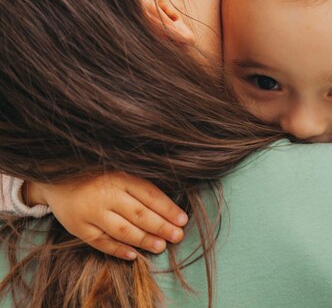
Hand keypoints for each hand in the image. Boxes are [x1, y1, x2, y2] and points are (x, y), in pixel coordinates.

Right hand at [27, 172, 188, 260]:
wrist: (54, 178)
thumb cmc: (96, 175)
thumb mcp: (117, 170)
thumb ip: (138, 184)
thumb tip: (169, 205)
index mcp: (119, 177)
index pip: (149, 195)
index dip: (168, 208)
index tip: (183, 220)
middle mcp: (106, 194)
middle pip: (139, 213)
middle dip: (161, 226)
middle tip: (178, 236)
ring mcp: (91, 212)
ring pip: (122, 230)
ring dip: (144, 240)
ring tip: (161, 247)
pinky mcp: (78, 227)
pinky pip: (100, 242)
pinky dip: (118, 250)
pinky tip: (134, 255)